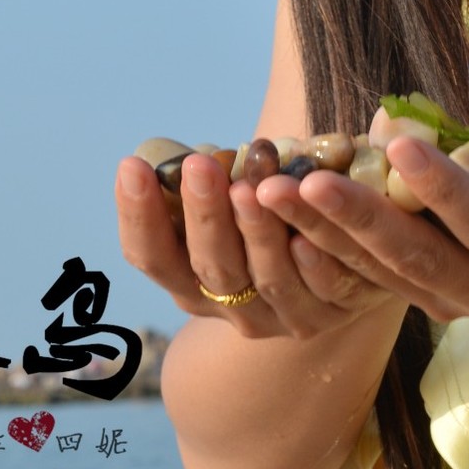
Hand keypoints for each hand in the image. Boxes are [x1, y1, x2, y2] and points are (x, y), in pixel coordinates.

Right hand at [115, 151, 404, 340]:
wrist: (336, 262)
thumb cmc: (265, 211)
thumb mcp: (227, 197)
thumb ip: (208, 181)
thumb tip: (183, 152)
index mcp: (188, 280)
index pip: (152, 257)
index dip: (139, 216)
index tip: (132, 165)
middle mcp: (228, 306)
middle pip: (210, 268)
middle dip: (203, 215)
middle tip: (198, 166)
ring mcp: (279, 316)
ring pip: (265, 279)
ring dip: (255, 233)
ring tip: (249, 188)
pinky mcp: (328, 312)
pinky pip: (321, 290)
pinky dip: (311, 265)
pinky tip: (305, 237)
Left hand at [261, 114, 468, 329]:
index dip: (445, 189)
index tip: (399, 144)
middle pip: (423, 260)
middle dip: (360, 219)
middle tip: (305, 181)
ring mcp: (453, 307)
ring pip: (382, 273)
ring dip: (322, 234)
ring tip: (270, 192)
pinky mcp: (417, 301)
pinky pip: (362, 278)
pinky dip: (319, 247)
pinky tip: (276, 218)